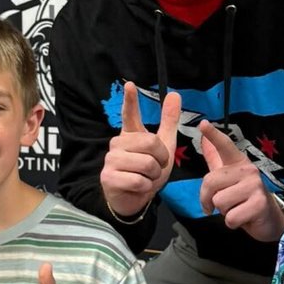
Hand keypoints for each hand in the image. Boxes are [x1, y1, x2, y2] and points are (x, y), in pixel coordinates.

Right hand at [99, 81, 181, 220]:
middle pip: (151, 143)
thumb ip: (167, 122)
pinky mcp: (108, 177)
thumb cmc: (147, 171)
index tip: (130, 84)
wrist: (134, 199)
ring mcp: (110, 160)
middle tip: (155, 168)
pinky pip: (139, 180)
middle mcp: (117, 143)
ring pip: (147, 164)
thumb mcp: (163, 146)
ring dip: (153, 176)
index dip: (131, 99)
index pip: (130, 114)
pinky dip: (145, 187)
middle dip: (161, 160)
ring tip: (145, 178)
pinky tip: (138, 188)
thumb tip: (175, 94)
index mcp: (130, 134)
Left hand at [197, 121, 283, 240]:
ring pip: (219, 201)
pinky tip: (243, 218)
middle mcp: (248, 170)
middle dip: (208, 199)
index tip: (203, 124)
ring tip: (236, 208)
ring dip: (224, 212)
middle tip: (220, 205)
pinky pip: (230, 217)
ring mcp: (255, 186)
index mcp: (238, 162)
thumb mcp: (228, 179)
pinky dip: (232, 223)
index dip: (213, 135)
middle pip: (210, 182)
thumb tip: (204, 140)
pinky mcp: (259, 204)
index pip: (225, 146)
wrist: (269, 219)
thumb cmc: (244, 198)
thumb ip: (216, 160)